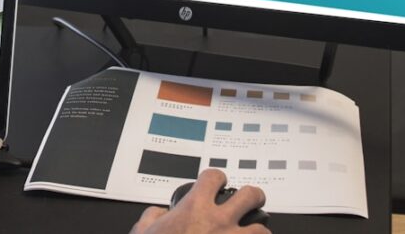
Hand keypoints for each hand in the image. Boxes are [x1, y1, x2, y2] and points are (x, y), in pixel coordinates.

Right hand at [129, 169, 269, 233]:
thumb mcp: (143, 231)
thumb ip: (152, 216)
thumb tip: (159, 213)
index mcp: (195, 208)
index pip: (214, 177)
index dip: (217, 177)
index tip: (216, 182)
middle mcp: (219, 221)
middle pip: (250, 196)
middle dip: (253, 196)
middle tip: (250, 200)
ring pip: (261, 229)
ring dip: (258, 229)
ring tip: (254, 231)